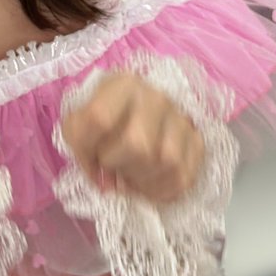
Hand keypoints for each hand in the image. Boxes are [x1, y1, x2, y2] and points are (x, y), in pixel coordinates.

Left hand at [60, 71, 203, 202]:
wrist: (137, 113)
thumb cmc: (104, 120)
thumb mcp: (80, 121)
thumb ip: (80, 144)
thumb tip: (103, 181)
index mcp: (123, 85)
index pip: (100, 118)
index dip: (87, 149)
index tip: (88, 159)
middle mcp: (156, 98)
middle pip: (138, 145)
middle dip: (118, 166)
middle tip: (112, 168)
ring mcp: (180, 118)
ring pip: (166, 162)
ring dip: (141, 180)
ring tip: (129, 176)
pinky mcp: (196, 141)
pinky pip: (183, 176)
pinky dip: (161, 190)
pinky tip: (147, 185)